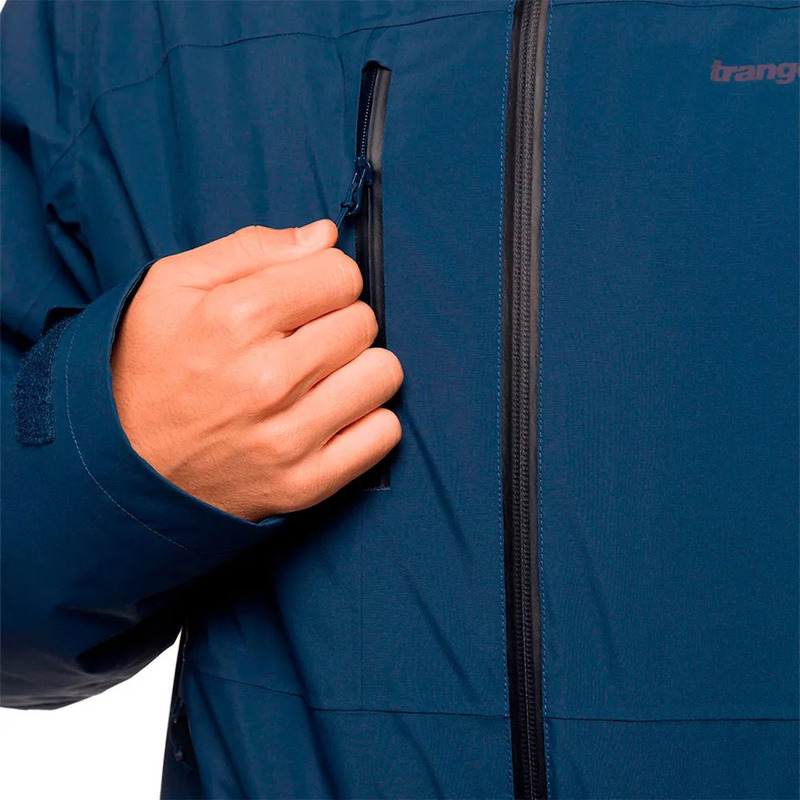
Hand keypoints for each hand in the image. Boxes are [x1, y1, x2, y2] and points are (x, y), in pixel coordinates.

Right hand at [110, 221, 403, 522]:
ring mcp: (289, 438)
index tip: (305, 297)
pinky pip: (383, 434)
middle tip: (303, 340)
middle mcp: (268, 380)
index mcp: (234, 319)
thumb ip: (252, 248)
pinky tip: (330, 415)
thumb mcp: (172, 286)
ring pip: (383, 374)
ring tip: (321, 377)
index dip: (325, 278)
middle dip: (339, 320)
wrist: (122, 464)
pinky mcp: (305, 484)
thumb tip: (326, 236)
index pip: (341, 273)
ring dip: (359, 369)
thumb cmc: (148, 366)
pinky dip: (366, 420)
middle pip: (364, 322)